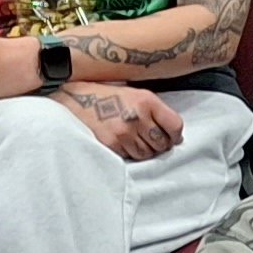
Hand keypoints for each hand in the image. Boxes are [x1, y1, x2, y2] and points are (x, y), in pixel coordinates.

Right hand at [58, 81, 183, 157]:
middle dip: (160, 144)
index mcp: (147, 101)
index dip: (175, 135)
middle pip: (162, 143)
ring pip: (147, 154)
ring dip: (145, 151)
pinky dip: (129, 153)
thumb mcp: (137, 95)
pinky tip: (123, 143)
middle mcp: (137, 116)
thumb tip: (175, 135)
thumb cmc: (110, 97)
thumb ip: (156, 112)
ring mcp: (124, 132)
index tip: (172, 138)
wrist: (77, 100)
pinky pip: (130, 157)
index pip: (175, 126)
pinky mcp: (112, 143)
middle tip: (151, 140)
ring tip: (136, 141)